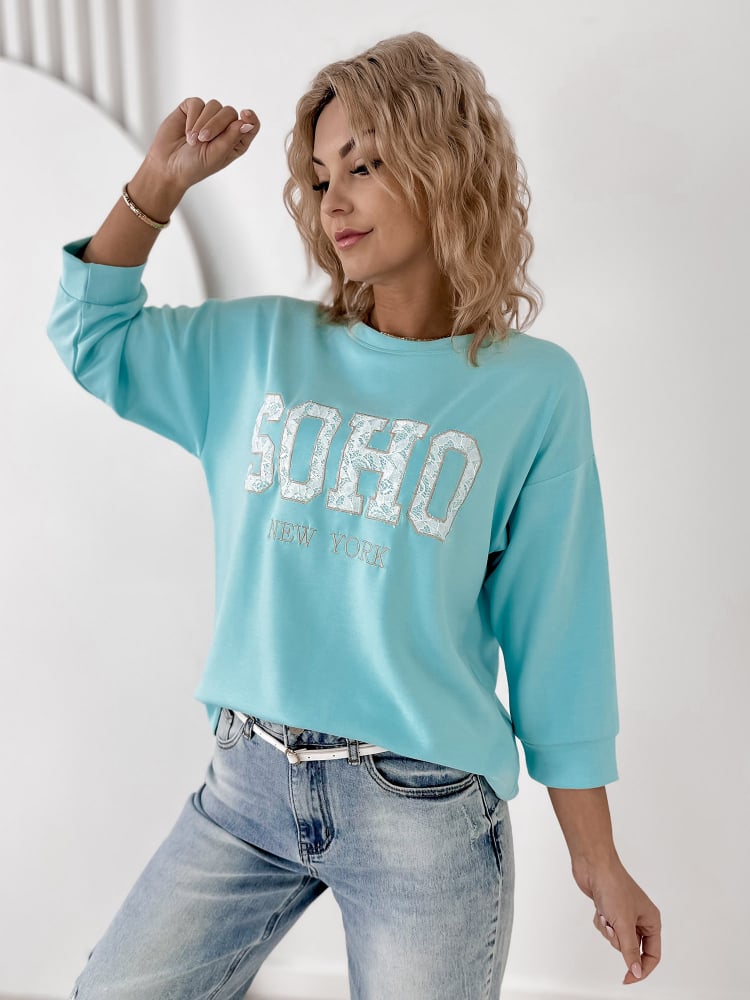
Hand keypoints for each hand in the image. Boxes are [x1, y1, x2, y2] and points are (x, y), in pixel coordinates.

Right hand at [141, 97, 260, 195]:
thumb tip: (246, 122)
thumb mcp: (217, 155)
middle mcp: (224, 127)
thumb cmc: (195, 166)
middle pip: (230, 112)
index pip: (251, 124)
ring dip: (203, 123)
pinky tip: (187, 133)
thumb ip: (232, 137)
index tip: (245, 115)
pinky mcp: (191, 109)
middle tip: (204, 139)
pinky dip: (192, 118)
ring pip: (214, 106)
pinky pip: (197, 104)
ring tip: (193, 140)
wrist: (168, 166)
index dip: (250, 118)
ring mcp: (208, 116)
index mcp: (235, 141)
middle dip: (216, 125)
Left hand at [572, 855, 660, 984]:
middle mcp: (640, 918)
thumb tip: (637, 972)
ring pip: (617, 939)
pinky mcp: (610, 911)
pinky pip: (606, 929)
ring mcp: (624, 914)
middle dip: (619, 941)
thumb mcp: (624, 923)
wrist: (593, 866)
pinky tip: (599, 909)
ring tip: (606, 914)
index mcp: (652, 920)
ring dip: (608, 930)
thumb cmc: (613, 887)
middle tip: (613, 927)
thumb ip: (630, 950)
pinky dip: (601, 922)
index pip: (653, 955)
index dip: (642, 969)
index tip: (627, 978)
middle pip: (632, 948)